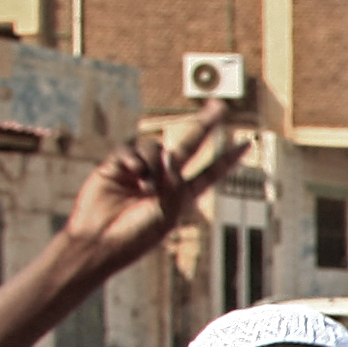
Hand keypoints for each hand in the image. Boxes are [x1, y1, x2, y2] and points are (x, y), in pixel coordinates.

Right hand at [60, 101, 246, 272]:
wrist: (101, 240)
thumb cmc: (137, 233)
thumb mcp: (168, 211)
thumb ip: (175, 181)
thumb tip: (169, 153)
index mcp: (183, 194)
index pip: (210, 172)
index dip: (227, 159)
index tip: (246, 144)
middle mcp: (164, 178)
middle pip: (188, 145)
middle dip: (204, 125)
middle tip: (220, 106)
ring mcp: (140, 170)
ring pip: (155, 146)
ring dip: (153, 163)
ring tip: (145, 187)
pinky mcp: (116, 165)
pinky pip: (129, 150)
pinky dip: (133, 160)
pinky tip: (131, 174)